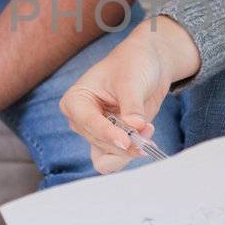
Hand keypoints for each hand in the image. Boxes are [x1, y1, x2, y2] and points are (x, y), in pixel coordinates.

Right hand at [60, 17, 199, 173]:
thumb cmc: (133, 64)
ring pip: (106, 156)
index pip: (88, 122)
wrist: (148, 64)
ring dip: (129, 151)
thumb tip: (135, 126)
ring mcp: (96, 132)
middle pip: (99, 142)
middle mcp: (81, 120)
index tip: (126, 141)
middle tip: (148, 128)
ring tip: (148, 133)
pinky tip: (145, 141)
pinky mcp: (111, 141)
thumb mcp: (132, 80)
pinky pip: (114, 160)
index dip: (107, 134)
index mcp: (75, 100)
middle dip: (125, 141)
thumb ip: (132, 105)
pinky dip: (130, 156)